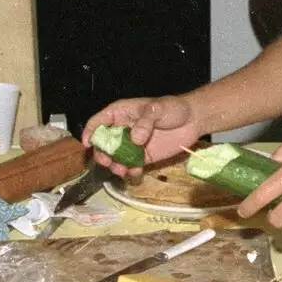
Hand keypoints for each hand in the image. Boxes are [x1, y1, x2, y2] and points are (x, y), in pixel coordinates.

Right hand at [82, 96, 201, 177]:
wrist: (194, 120)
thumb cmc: (174, 108)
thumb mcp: (157, 109)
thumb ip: (145, 122)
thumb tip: (135, 139)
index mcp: (121, 113)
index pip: (98, 122)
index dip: (90, 132)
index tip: (88, 144)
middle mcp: (123, 130)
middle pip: (103, 144)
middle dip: (102, 154)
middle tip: (107, 161)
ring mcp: (132, 145)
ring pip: (115, 158)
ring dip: (114, 166)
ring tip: (122, 170)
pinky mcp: (143, 157)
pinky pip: (131, 166)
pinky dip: (130, 171)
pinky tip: (135, 172)